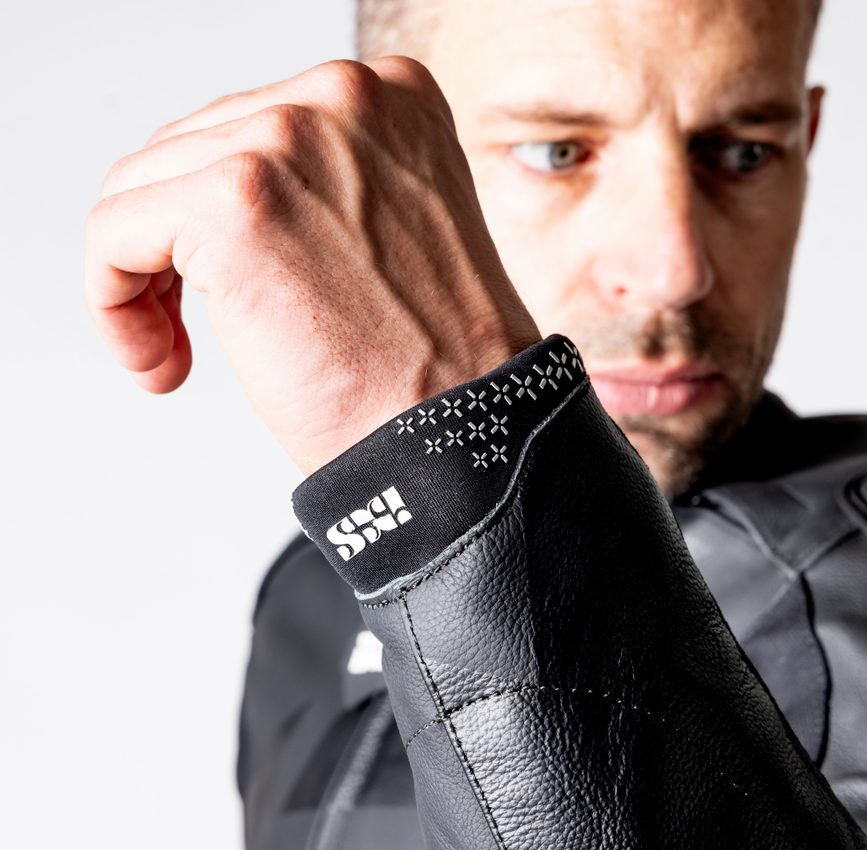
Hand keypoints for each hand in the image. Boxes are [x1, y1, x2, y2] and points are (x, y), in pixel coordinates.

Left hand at [85, 57, 539, 473]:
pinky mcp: (232, 202)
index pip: (247, 128)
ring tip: (176, 352)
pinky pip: (114, 233)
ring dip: (143, 283)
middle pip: (187, 151)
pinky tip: (162, 358)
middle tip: (189, 332)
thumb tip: (226, 189)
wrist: (454, 438)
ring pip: (140, 190)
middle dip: (173, 251)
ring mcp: (288, 140)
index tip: (236, 290)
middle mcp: (342, 98)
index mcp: (392, 96)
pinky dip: (115, 303)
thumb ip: (327, 183)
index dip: (219, 219)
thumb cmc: (429, 368)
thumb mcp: (392, 231)